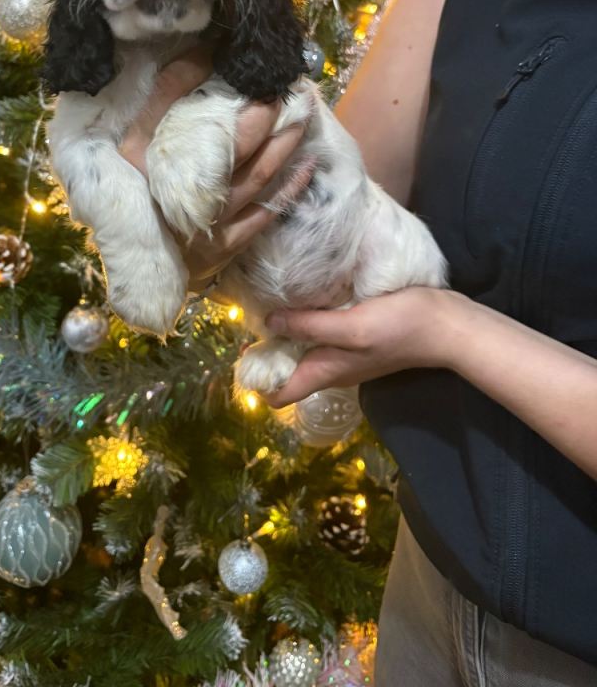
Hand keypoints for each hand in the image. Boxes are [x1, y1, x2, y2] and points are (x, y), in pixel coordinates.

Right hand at [119, 51, 312, 291]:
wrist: (135, 263)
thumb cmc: (132, 193)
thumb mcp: (132, 144)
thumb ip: (164, 95)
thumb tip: (201, 51)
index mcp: (149, 160)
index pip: (188, 111)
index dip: (224, 89)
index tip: (248, 69)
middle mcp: (181, 189)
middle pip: (237, 143)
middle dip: (267, 112)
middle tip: (287, 86)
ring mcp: (208, 220)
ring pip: (258, 174)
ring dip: (285, 142)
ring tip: (303, 115)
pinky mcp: (226, 244)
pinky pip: (266, 211)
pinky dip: (289, 187)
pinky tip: (306, 164)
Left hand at [262, 286, 470, 406]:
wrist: (446, 325)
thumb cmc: (399, 328)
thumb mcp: (350, 327)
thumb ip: (310, 326)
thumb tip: (267, 322)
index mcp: (325, 372)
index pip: (280, 395)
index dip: (257, 382)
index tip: (242, 354)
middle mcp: (331, 366)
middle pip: (287, 369)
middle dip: (266, 350)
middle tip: (249, 315)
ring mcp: (345, 351)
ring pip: (303, 349)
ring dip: (286, 331)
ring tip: (269, 300)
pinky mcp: (357, 333)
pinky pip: (322, 331)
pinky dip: (308, 319)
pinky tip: (304, 294)